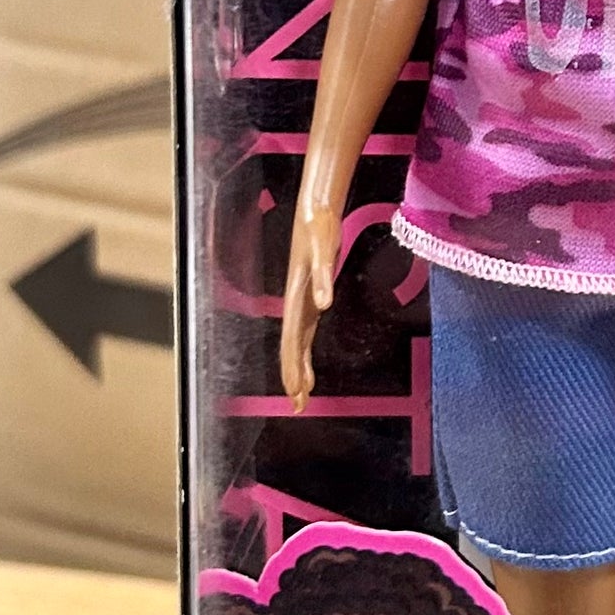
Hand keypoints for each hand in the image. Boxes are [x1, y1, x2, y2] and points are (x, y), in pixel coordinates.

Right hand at [280, 199, 340, 411]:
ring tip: (302, 395)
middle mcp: (297, 301)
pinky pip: (305, 331)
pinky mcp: (311, 295)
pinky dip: (305, 352)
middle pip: (291, 346)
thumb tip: (323, 304)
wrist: (316, 209)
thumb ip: (321, 276)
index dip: (292, 365)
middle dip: (293, 376)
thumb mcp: (322, 248)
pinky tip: (309, 367)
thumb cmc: (318, 225)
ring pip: (297, 342)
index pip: (292, 338)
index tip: (295, 390)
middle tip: (298, 405)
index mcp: (297, 294)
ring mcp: (303, 300)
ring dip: (298, 369)